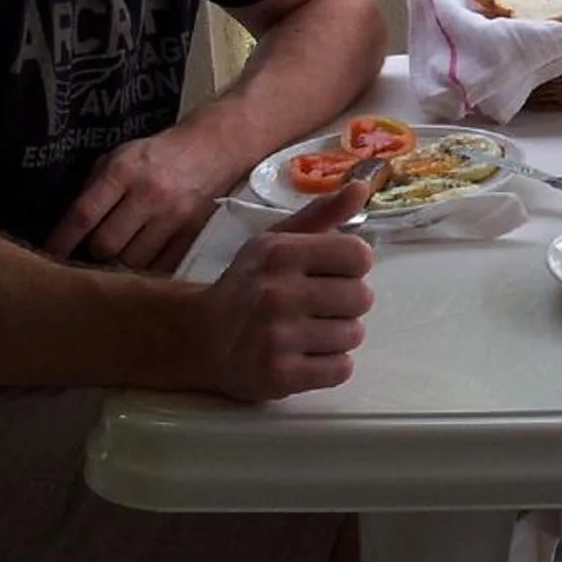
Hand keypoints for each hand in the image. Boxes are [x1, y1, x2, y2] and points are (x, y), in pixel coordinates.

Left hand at [46, 126, 239, 273]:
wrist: (215, 147)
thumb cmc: (160, 153)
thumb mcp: (121, 156)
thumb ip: (95, 185)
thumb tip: (70, 224)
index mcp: (124, 172)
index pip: (83, 215)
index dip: (62, 240)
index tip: (48, 256)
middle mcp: (148, 195)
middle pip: (107, 245)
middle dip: (95, 252)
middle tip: (93, 251)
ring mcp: (173, 217)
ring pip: (134, 260)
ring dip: (122, 262)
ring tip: (120, 255)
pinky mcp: (193, 233)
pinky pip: (163, 264)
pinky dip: (149, 267)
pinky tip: (144, 260)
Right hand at [198, 182, 375, 399]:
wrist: (199, 336)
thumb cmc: (247, 285)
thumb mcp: (276, 240)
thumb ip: (322, 215)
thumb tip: (361, 186)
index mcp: (280, 254)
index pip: (359, 255)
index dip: (352, 266)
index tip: (333, 272)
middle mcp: (278, 294)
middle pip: (362, 298)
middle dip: (346, 303)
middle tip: (320, 306)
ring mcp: (278, 337)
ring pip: (353, 335)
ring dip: (339, 335)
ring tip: (311, 331)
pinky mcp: (280, 375)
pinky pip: (341, 369)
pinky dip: (331, 364)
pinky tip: (307, 354)